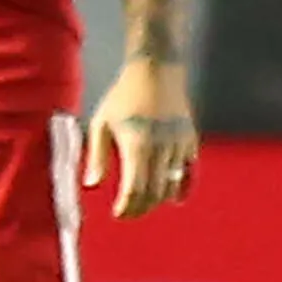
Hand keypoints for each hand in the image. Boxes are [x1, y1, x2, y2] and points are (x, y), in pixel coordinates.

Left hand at [84, 57, 198, 218]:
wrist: (156, 69)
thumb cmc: (123, 95)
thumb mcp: (101, 122)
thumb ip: (97, 156)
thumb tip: (91, 185)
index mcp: (137, 145)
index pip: (134, 190)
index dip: (126, 208)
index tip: (117, 213)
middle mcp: (161, 148)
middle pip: (153, 193)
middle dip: (140, 208)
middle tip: (127, 212)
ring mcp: (179, 145)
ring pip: (171, 186)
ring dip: (157, 199)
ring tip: (143, 202)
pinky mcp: (190, 140)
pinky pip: (189, 173)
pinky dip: (182, 188)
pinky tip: (173, 199)